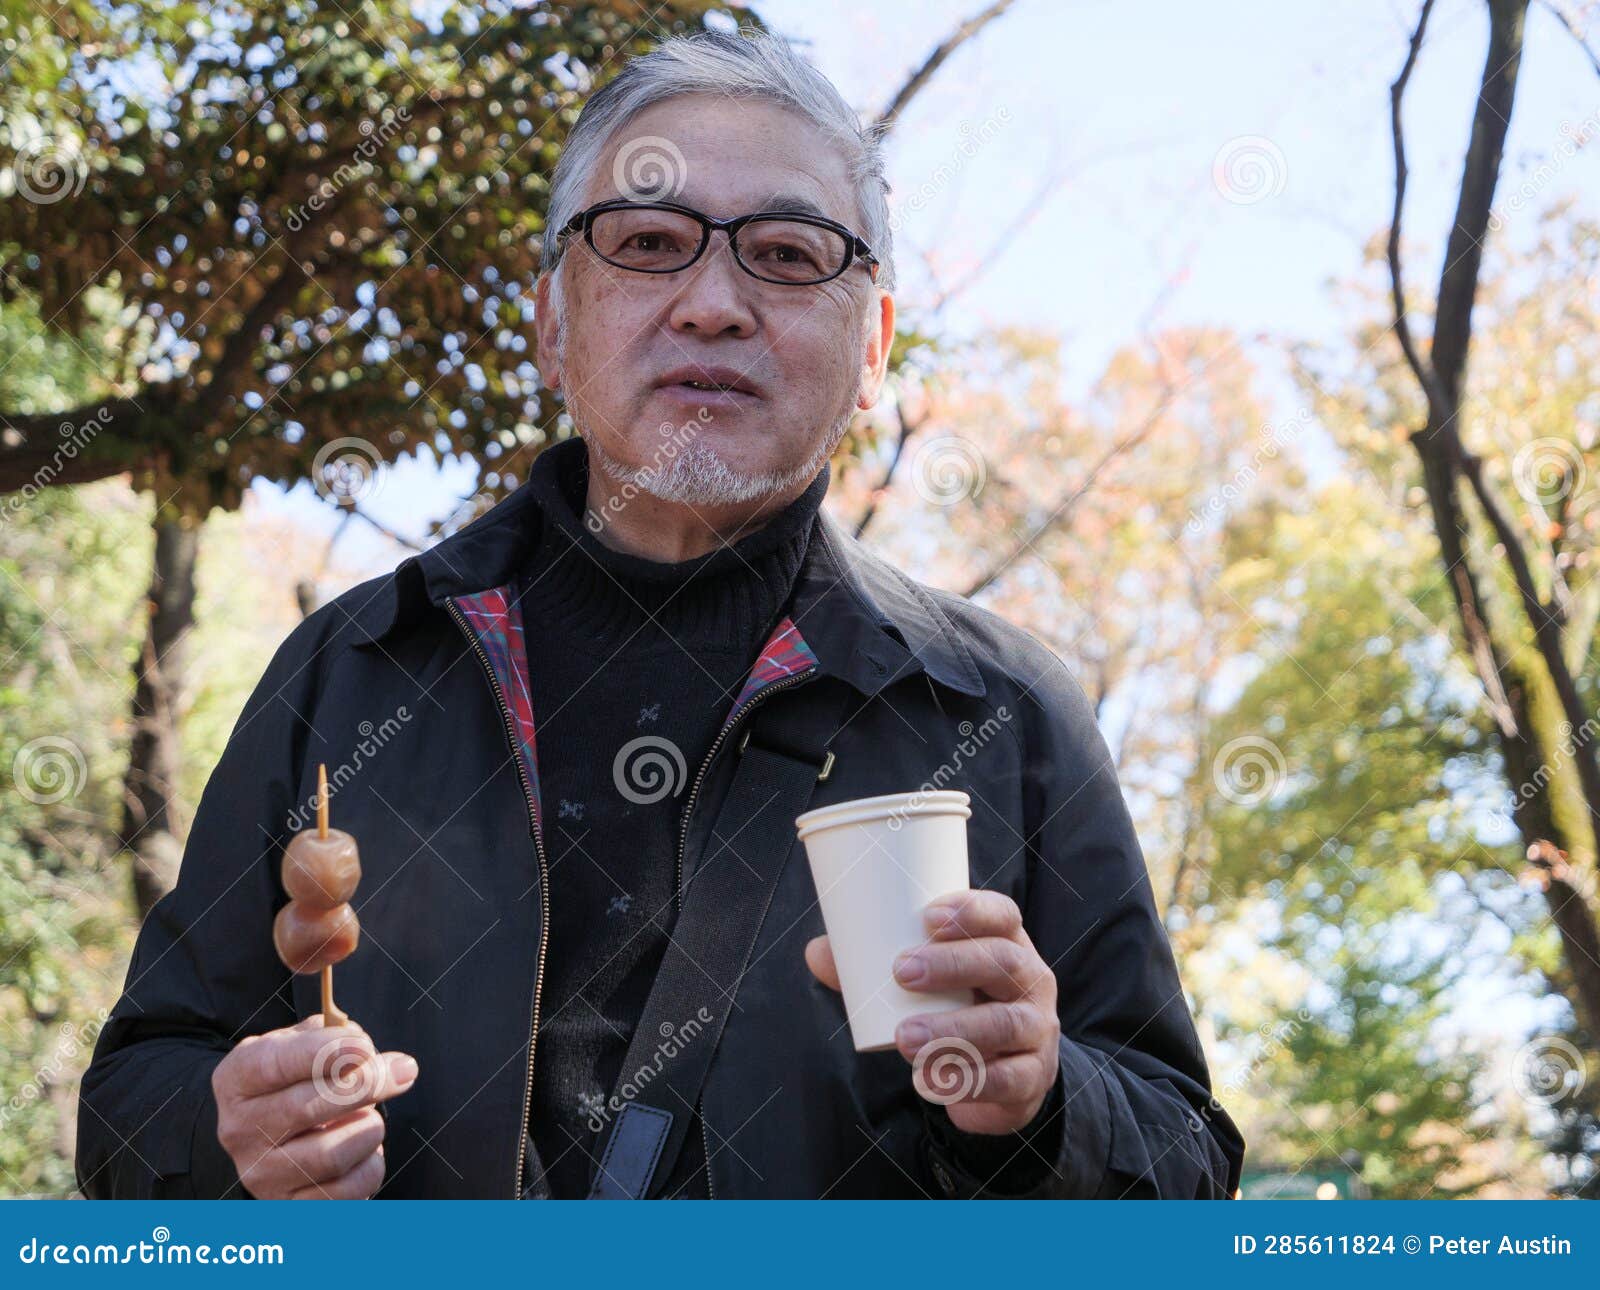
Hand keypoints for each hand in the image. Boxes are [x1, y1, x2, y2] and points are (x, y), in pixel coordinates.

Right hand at [211, 1014, 417, 1198]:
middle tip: (402, 1070)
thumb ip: (333, 1037)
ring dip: (369, 1128)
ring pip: (331, 1155)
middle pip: (306, 1108)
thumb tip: (369, 1055)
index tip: (364, 1047)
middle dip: (366, 1084)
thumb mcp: (303, 1044)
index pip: (273, 1065)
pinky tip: (363, 1152)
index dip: (322, 1053)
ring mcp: (260, 1175)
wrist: (279, 1135)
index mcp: (237, 1080)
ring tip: (369, 1118)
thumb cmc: (298, 1079)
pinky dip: (370, 1166)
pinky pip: (347, 1191)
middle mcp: (239, 1130)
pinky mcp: (289, 1209)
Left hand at [805, 889, 1059, 1134]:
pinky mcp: (1033, 1075)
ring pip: (1005, 1025)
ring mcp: (1037, 1029)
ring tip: (905, 1041)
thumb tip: (818, 953)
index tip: (929, 916)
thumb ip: (873, 966)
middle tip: (902, 973)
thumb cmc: (959, 1002)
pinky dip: (972, 1085)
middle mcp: (1030, 981)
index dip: (972, 910)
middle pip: (1004, 963)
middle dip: (953, 965)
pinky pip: (1010, 1080)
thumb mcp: (929, 979)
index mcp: (1007, 943)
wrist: (1008, 1066)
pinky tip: (934, 1085)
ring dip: (954, 1032)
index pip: (1003, 915)